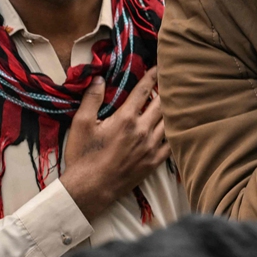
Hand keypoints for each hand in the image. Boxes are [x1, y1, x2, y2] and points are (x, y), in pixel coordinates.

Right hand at [59, 67, 170, 220]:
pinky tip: (175, 127)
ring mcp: (151, 147)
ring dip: (171, 109)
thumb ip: (92, 99)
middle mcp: (143, 130)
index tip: (159, 67)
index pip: (144, 91)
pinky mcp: (154, 161)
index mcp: (126, 119)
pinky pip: (172, 143)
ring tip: (175, 100)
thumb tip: (99, 78)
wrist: (90, 189)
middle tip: (171, 80)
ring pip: (169, 122)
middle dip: (166, 90)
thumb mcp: (81, 124)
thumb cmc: (83, 156)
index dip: (152, 76)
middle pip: (162, 104)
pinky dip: (174, 132)